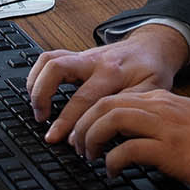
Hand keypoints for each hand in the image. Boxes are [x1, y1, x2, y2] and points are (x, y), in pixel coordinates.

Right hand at [27, 24, 188, 143]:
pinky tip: (36, 93)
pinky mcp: (77, 55)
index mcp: (113, 72)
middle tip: (45, 127)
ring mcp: (83, 56)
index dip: (72, 123)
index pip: (84, 99)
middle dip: (43, 100)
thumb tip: (106, 129)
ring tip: (37, 111)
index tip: (69, 143)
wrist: (154, 46)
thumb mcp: (153, 91)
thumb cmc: (153, 70)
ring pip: (49, 60)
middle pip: (57, 71)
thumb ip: (130, 107)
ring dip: (36, 85)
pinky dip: (37, 74)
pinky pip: (49, 58)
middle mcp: (94, 61)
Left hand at [69, 88, 189, 189]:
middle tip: (76, 145)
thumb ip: (163, 122)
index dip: (92, 114)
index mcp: (164, 99)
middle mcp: (160, 107)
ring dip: (91, 138)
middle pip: (105, 103)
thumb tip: (138, 138)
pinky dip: (112, 160)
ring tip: (88, 157)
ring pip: (111, 118)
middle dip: (83, 123)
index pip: (116, 96)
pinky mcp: (169, 149)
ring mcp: (164, 126)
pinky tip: (111, 172)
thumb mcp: (189, 121)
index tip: (84, 131)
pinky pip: (128, 149)